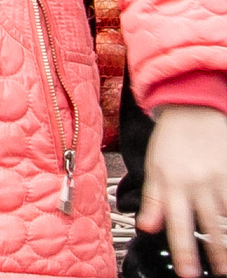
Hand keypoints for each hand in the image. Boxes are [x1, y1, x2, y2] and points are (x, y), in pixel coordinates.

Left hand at [145, 106, 226, 274]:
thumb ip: (153, 199)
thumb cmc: (171, 139)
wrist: (193, 108)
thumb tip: (148, 228)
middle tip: (221, 273)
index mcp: (173, 184)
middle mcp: (198, 184)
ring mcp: (220, 179)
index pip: (179, 226)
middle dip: (217, 255)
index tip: (189, 274)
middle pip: (210, 227)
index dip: (185, 254)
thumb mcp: (154, 167)